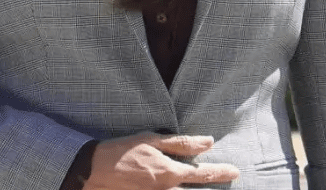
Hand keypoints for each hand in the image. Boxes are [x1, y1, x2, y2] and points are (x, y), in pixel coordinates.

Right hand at [83, 133, 239, 189]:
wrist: (90, 172)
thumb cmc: (121, 152)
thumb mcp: (151, 140)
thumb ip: (181, 143)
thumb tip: (208, 142)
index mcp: (169, 173)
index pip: (203, 175)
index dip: (222, 173)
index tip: (235, 172)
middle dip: (213, 189)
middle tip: (229, 179)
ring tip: (210, 189)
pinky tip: (180, 189)